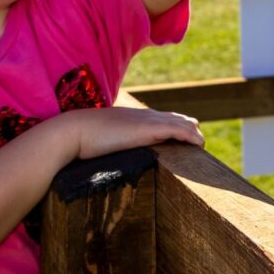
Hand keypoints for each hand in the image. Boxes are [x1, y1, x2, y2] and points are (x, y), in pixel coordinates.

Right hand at [54, 106, 203, 159]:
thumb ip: (110, 144)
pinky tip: (199, 146)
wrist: (72, 131)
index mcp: (135, 118)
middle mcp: (145, 116)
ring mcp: (148, 121)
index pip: (165, 119)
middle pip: (179, 119)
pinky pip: (179, 130)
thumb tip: (104, 156)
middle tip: (197, 149)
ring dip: (195, 136)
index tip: (186, 143)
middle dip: (191, 132)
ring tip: (201, 149)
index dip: (179, 129)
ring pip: (183, 123)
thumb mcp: (101, 140)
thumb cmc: (81, 139)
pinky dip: (192, 137)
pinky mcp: (149, 129)